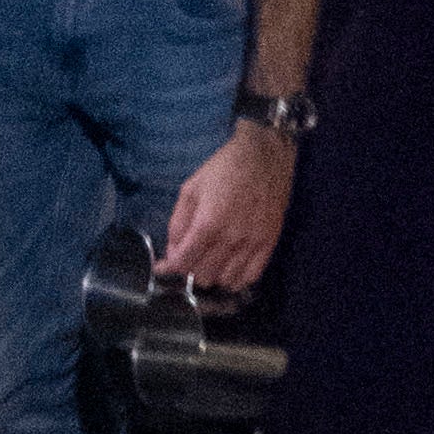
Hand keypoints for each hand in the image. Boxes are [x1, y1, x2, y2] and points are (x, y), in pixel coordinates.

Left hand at [154, 126, 292, 298]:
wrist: (265, 153)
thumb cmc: (224, 167)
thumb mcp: (191, 188)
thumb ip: (178, 223)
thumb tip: (173, 253)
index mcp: (208, 222)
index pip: (183, 262)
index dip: (168, 267)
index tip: (164, 264)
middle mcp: (231, 237)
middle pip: (203, 275)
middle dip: (190, 268)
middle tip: (190, 255)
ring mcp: (252, 242)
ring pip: (225, 280)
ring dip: (213, 274)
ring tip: (210, 260)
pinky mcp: (270, 242)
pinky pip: (250, 276)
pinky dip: (236, 279)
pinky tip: (230, 267)